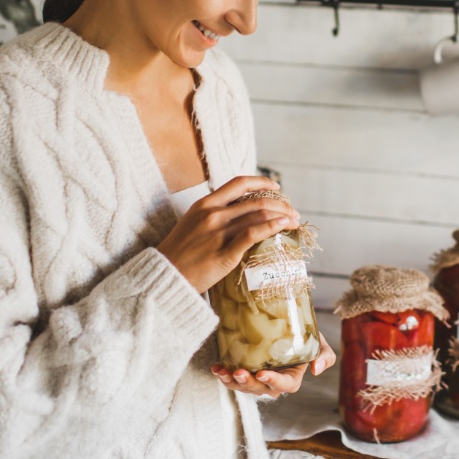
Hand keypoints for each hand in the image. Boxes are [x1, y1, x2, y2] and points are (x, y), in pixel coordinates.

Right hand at [156, 175, 299, 293]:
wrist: (164, 276)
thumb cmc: (178, 253)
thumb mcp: (192, 223)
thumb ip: (213, 215)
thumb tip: (239, 214)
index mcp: (204, 204)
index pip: (239, 183)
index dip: (261, 182)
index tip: (276, 187)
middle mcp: (213, 214)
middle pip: (256, 201)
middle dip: (280, 205)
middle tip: (292, 212)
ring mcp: (218, 232)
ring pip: (258, 215)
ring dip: (282, 216)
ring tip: (293, 222)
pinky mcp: (225, 252)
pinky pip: (253, 234)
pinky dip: (272, 227)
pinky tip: (283, 227)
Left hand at [211, 333, 336, 398]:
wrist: (285, 326)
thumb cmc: (303, 336)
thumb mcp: (319, 342)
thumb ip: (324, 355)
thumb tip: (317, 370)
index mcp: (291, 379)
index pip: (284, 386)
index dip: (273, 382)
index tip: (263, 373)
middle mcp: (273, 382)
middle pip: (260, 388)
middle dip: (248, 383)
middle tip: (238, 373)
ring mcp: (257, 379)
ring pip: (244, 386)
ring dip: (232, 382)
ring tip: (223, 371)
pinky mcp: (244, 371)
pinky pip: (233, 379)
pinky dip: (223, 375)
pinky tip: (216, 368)